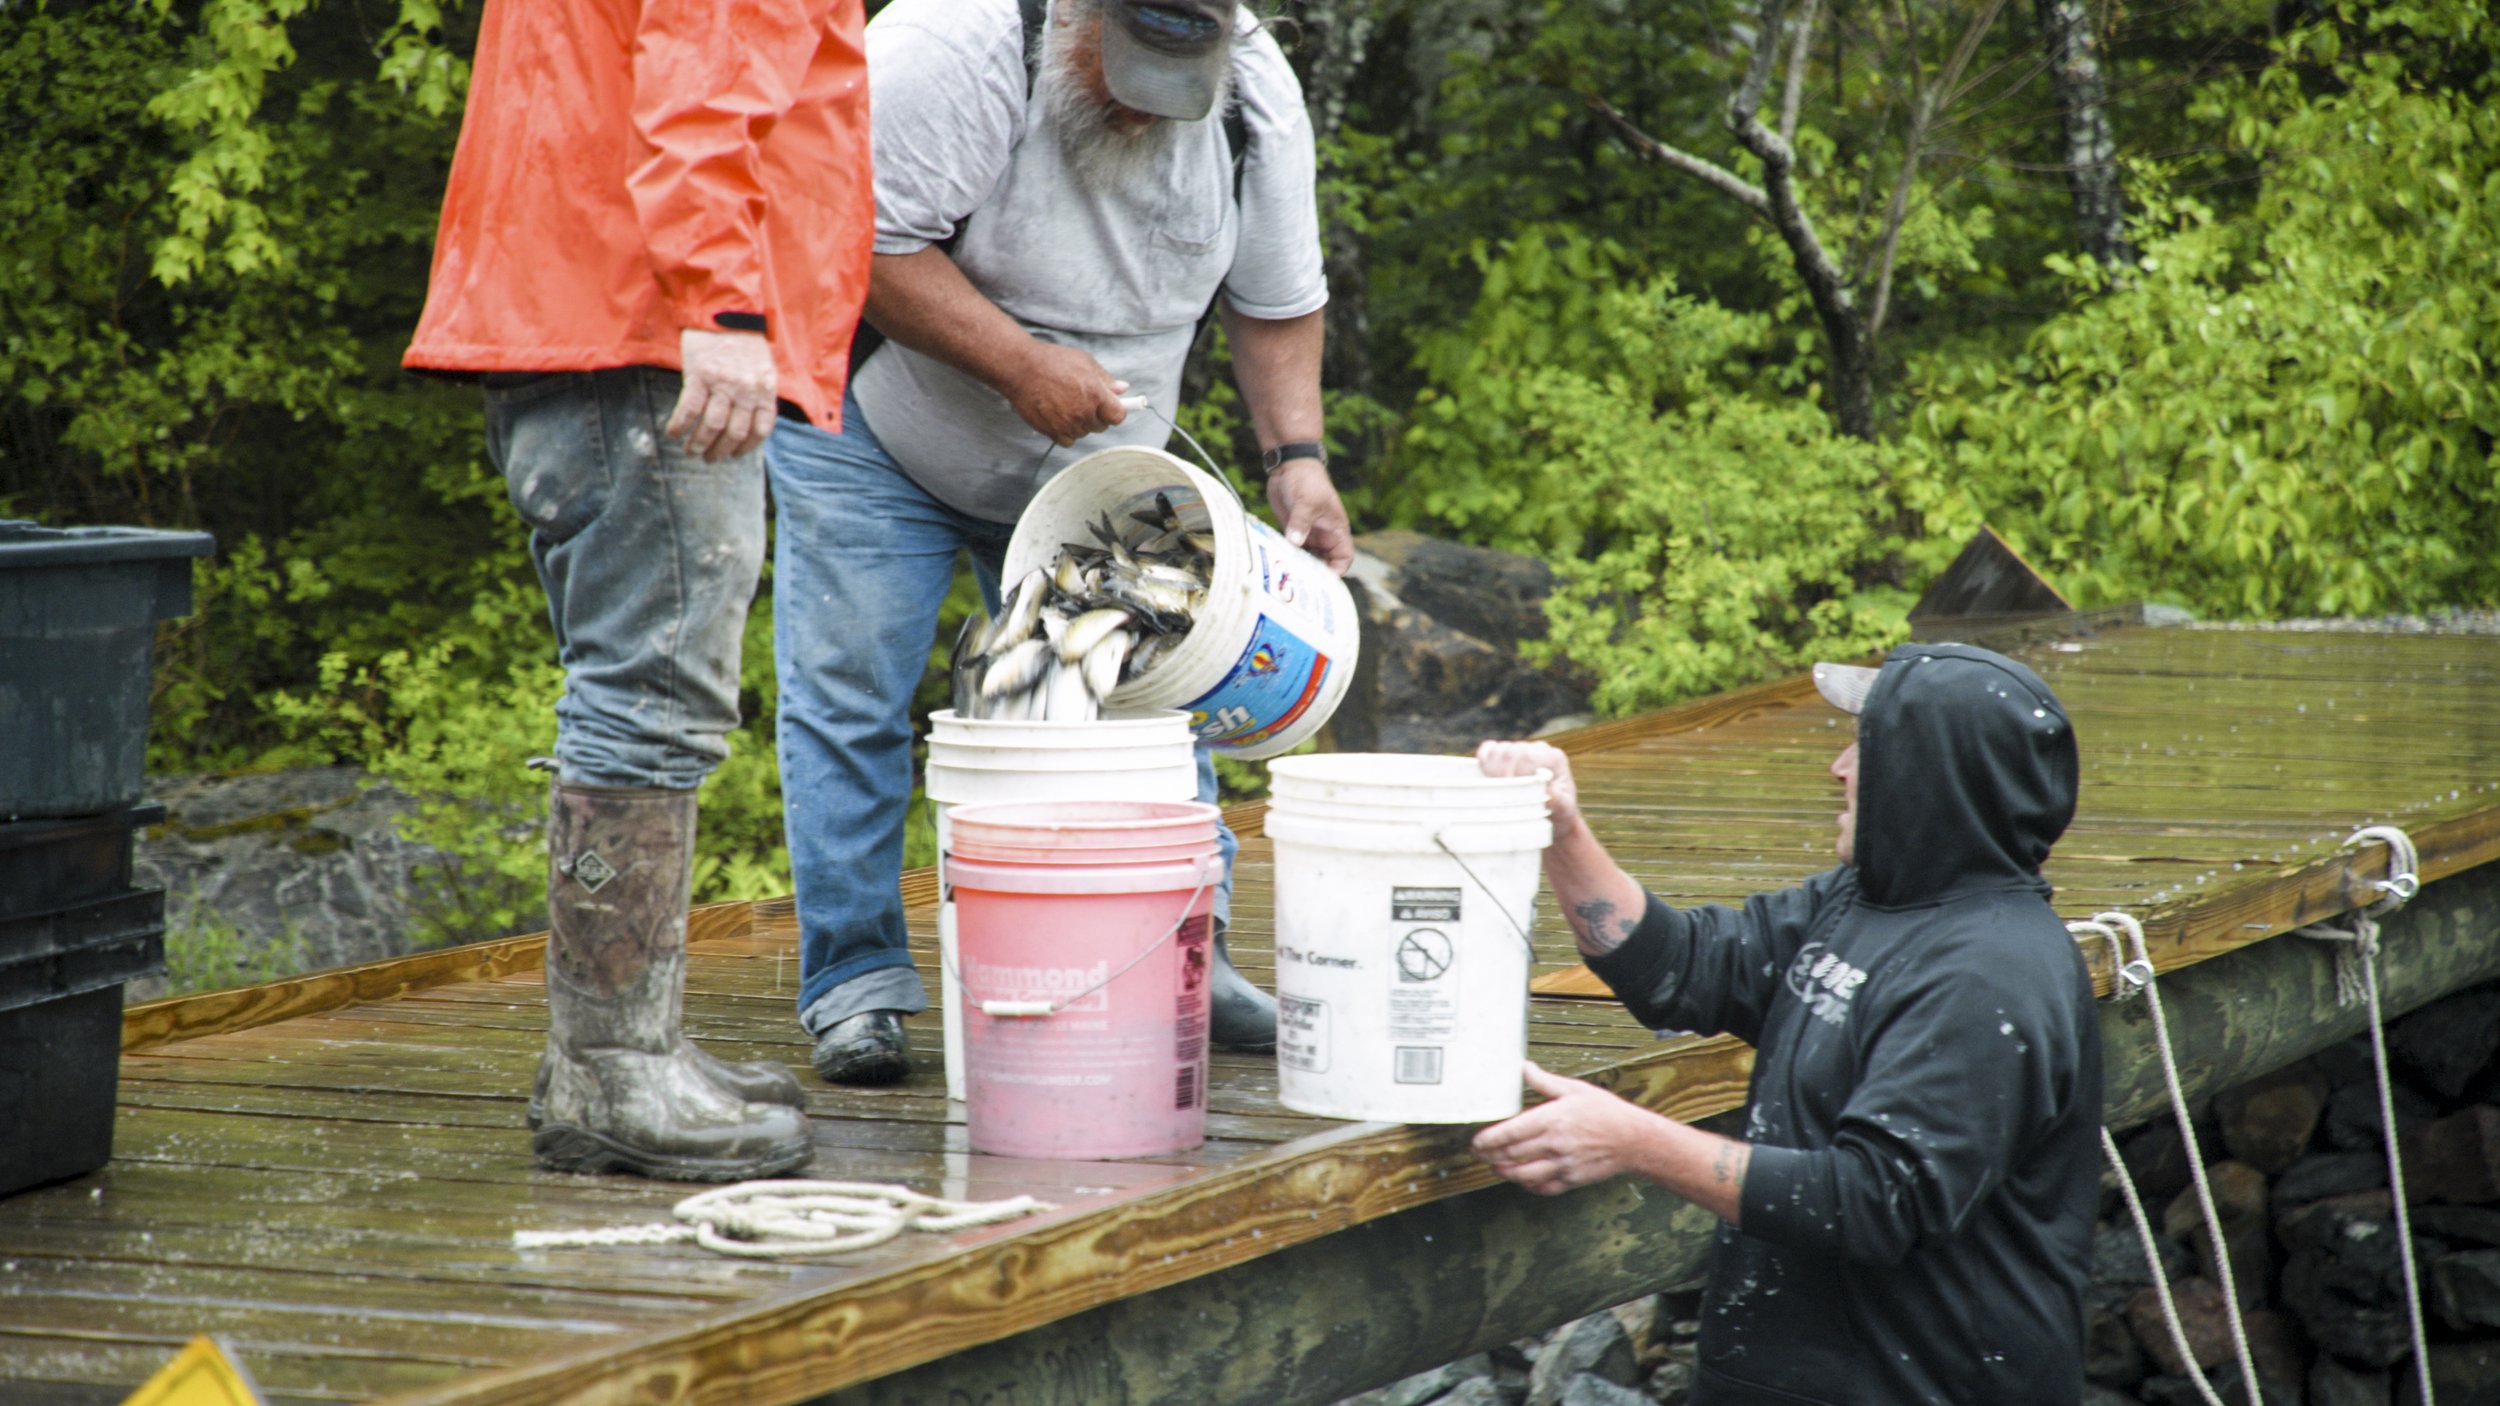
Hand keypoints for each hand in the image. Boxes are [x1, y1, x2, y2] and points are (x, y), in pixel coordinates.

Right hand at [668, 328, 777, 460]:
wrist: (722, 309)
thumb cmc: (742, 339)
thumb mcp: (762, 367)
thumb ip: (758, 393)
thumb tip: (748, 422)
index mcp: (765, 388)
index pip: (761, 429)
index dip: (746, 448)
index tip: (734, 456)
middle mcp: (747, 389)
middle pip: (735, 432)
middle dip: (721, 452)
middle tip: (708, 458)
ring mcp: (723, 383)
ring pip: (712, 426)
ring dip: (699, 444)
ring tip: (691, 452)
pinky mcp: (700, 375)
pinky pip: (690, 409)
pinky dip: (680, 426)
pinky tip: (673, 433)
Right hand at [1008, 342, 1128, 446]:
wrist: (1021, 368)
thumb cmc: (1053, 361)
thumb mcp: (1084, 362)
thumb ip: (1105, 379)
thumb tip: (1122, 388)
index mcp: (1095, 394)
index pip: (1118, 416)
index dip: (1116, 411)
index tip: (1111, 407)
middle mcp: (1083, 412)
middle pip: (1101, 426)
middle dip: (1096, 416)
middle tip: (1084, 401)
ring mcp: (1067, 424)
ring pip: (1084, 433)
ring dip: (1080, 424)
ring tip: (1067, 405)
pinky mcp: (1052, 432)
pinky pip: (1068, 441)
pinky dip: (1065, 433)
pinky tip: (1058, 417)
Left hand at [1266, 458, 1353, 572]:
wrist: (1289, 466)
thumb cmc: (1307, 480)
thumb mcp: (1306, 501)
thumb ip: (1301, 522)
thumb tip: (1295, 543)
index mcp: (1336, 531)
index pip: (1343, 558)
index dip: (1336, 571)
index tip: (1322, 581)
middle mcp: (1324, 537)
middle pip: (1324, 564)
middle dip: (1314, 575)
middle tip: (1298, 586)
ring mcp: (1307, 535)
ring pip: (1307, 560)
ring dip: (1299, 568)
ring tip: (1286, 579)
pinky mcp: (1292, 532)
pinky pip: (1292, 551)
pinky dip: (1286, 559)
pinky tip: (1276, 565)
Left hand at [1473, 1062, 1665, 1195]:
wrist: (1634, 1139)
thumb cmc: (1606, 1112)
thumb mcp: (1575, 1089)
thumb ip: (1544, 1082)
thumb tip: (1523, 1067)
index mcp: (1553, 1119)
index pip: (1511, 1133)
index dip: (1488, 1139)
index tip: (1476, 1141)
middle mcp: (1555, 1144)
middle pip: (1512, 1155)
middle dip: (1490, 1156)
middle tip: (1478, 1153)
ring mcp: (1563, 1165)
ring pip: (1524, 1175)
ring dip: (1504, 1172)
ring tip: (1494, 1166)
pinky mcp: (1572, 1179)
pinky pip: (1543, 1188)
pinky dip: (1528, 1186)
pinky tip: (1521, 1179)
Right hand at [1476, 739, 1581, 837]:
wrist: (1551, 816)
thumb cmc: (1559, 813)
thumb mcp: (1564, 810)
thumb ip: (1559, 801)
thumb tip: (1551, 793)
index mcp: (1553, 757)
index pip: (1529, 757)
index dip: (1516, 774)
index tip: (1514, 793)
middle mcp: (1537, 749)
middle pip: (1510, 753)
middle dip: (1502, 775)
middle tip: (1504, 795)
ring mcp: (1519, 749)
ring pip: (1497, 752)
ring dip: (1493, 772)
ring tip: (1499, 790)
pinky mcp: (1503, 753)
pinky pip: (1487, 750)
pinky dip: (1483, 762)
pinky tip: (1489, 778)